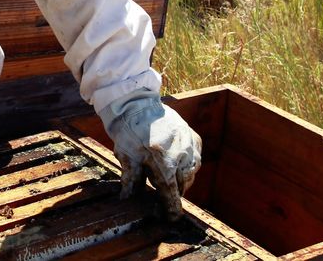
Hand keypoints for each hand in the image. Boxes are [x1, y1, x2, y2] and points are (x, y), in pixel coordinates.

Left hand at [99, 88, 201, 220]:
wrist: (138, 104)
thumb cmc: (130, 131)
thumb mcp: (127, 157)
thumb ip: (131, 181)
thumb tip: (127, 201)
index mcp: (164, 161)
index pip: (171, 192)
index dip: (172, 208)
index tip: (172, 218)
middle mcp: (182, 154)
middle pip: (182, 184)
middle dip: (174, 193)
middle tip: (163, 199)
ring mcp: (190, 145)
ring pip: (191, 173)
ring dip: (181, 180)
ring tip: (169, 181)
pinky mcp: (193, 137)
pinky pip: (195, 159)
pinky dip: (187, 166)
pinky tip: (177, 166)